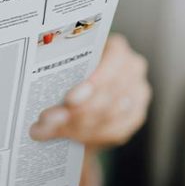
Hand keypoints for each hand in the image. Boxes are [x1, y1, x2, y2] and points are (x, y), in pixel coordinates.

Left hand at [29, 34, 151, 147]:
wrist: (81, 98)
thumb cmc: (71, 77)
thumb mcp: (63, 72)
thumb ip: (56, 85)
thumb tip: (46, 119)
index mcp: (115, 48)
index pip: (114, 59)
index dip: (94, 80)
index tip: (70, 100)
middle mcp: (132, 67)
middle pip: (110, 93)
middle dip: (77, 112)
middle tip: (49, 121)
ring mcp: (138, 93)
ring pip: (111, 115)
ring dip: (78, 126)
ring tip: (51, 130)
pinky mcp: (136, 116)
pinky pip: (116, 131)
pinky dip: (90, 136)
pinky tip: (70, 137)